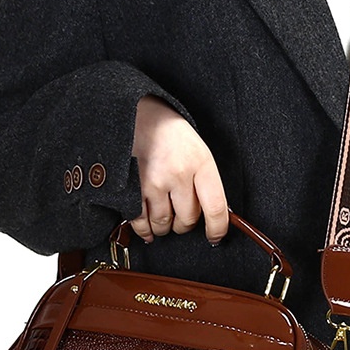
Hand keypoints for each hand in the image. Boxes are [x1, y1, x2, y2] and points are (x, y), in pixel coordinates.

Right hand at [130, 94, 228, 243]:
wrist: (135, 113)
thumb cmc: (168, 132)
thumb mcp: (196, 149)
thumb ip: (203, 181)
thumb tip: (210, 215)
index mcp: (201, 162)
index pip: (216, 207)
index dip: (217, 229)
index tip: (215, 236)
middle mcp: (179, 174)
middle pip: (188, 220)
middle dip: (185, 224)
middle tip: (181, 216)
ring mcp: (154, 182)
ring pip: (164, 224)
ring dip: (164, 226)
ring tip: (163, 216)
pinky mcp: (132, 189)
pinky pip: (140, 222)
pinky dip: (144, 229)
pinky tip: (147, 228)